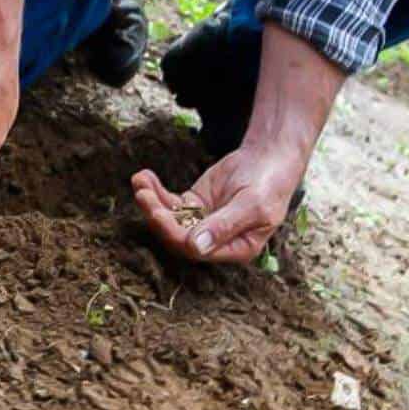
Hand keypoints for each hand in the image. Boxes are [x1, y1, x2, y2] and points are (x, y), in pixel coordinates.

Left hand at [131, 141, 307, 262]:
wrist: (269, 159)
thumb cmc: (268, 184)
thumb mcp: (252, 205)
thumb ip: (224, 226)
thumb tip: (196, 248)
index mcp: (235, 249)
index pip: (196, 250)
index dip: (174, 234)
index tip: (158, 213)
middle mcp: (214, 241)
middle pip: (176, 236)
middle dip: (157, 216)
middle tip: (143, 194)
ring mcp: (201, 222)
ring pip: (169, 219)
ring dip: (151, 201)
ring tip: (140, 181)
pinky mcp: (193, 205)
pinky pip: (169, 202)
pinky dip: (155, 191)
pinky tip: (144, 176)